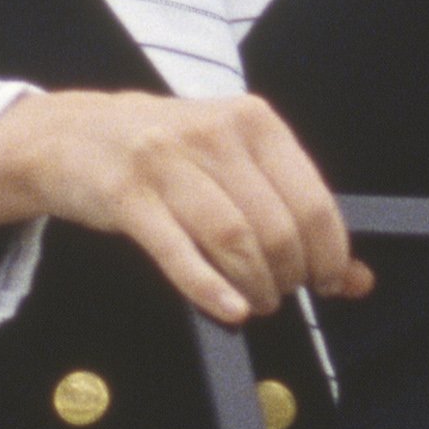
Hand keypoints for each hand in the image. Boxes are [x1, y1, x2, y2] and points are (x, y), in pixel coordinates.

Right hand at [0, 88, 370, 329]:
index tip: (331, 281)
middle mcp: (212, 134)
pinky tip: (228, 308)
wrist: (71, 134)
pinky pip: (179, 252)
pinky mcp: (127, 196)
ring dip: (254, 286)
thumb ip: (292, 213)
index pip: (311, 198)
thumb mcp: (232, 164)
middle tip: (282, 295)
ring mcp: (166, 163)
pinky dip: (210, 288)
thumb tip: (357, 280)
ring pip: (234, 240)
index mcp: (251, 120)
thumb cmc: (164, 152)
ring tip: (255, 303)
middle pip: (275, 226)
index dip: (329, 252)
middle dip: (289, 275)